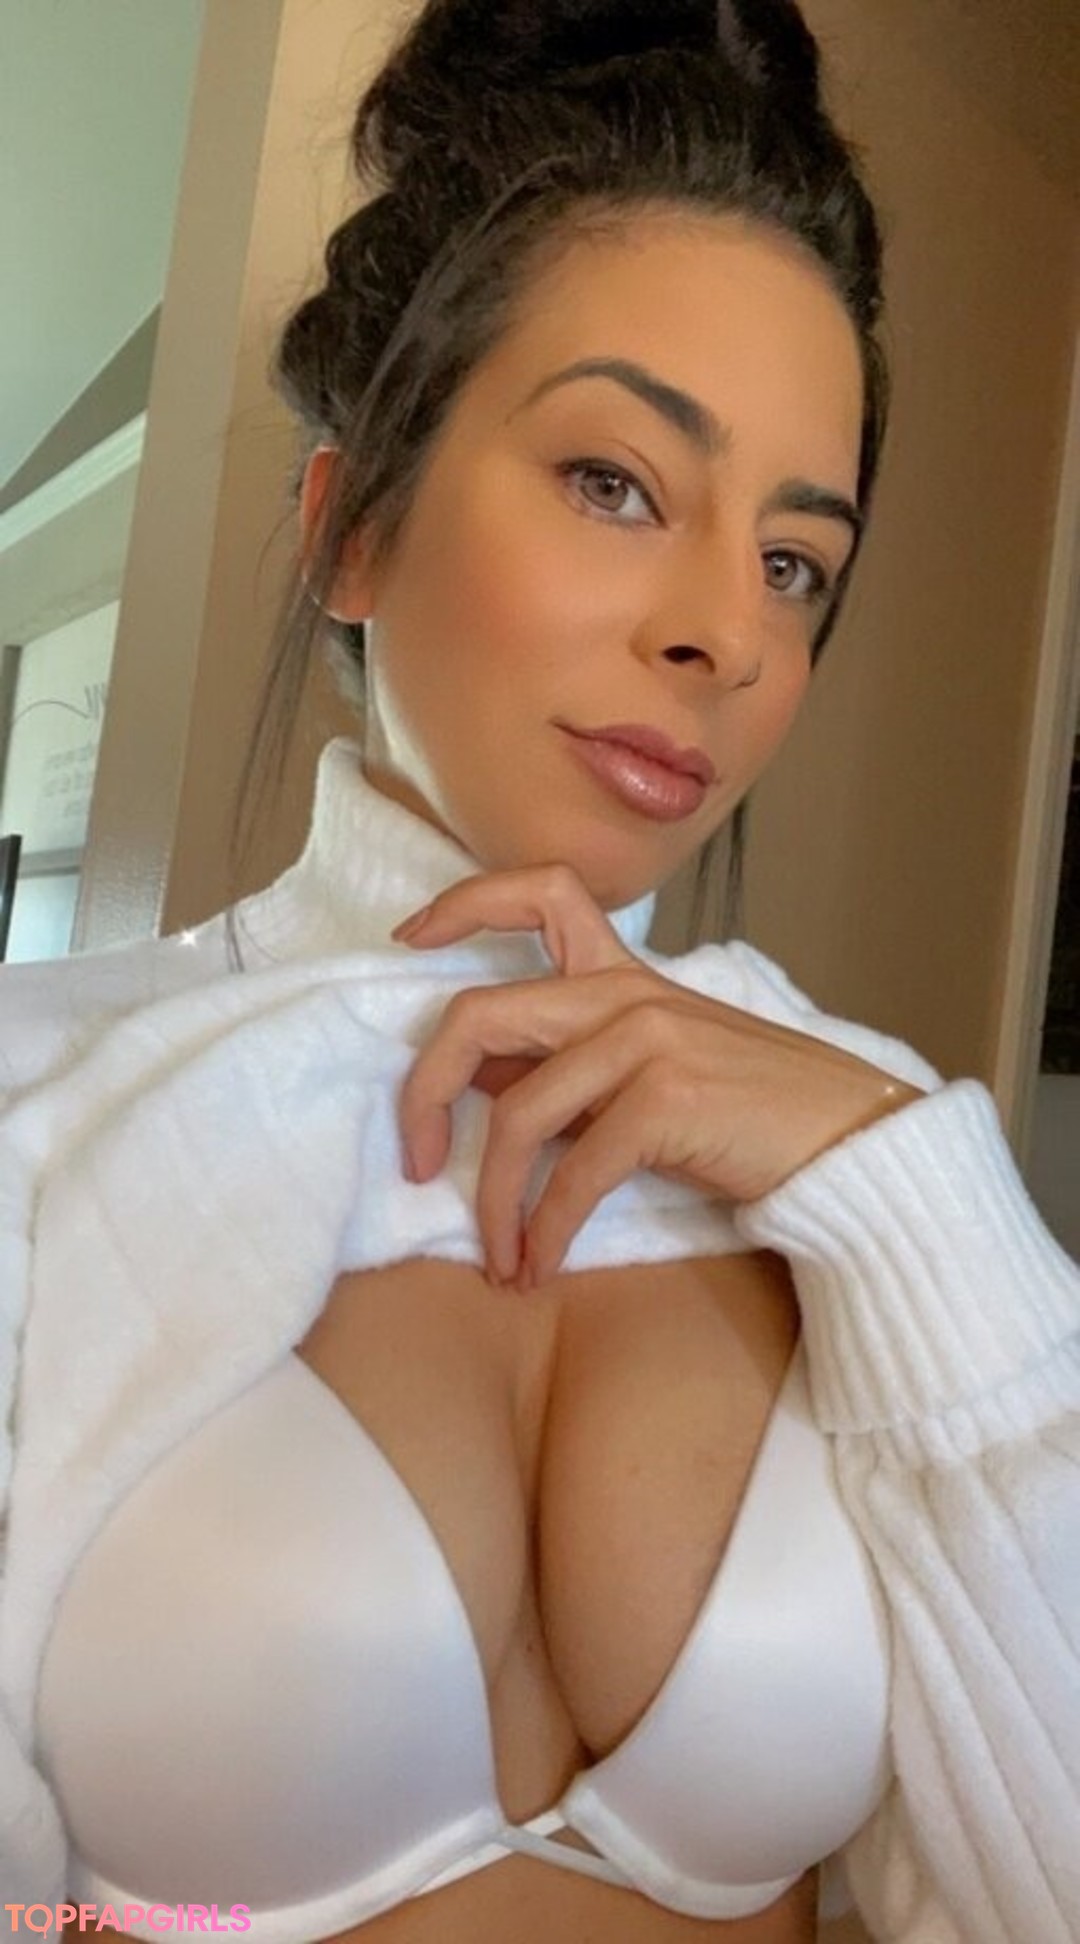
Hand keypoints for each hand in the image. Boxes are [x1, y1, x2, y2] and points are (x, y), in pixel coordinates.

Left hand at [392, 864, 922, 1290]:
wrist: (852, 1141)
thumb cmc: (750, 1116)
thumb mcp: (654, 1073)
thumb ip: (573, 1067)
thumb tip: (481, 1084)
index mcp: (623, 974)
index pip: (539, 892)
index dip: (461, 905)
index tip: (406, 940)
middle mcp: (626, 993)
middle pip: (479, 1014)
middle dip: (425, 1093)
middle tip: (418, 1162)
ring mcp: (647, 1040)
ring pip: (519, 1111)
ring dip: (493, 1199)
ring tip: (498, 1256)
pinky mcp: (667, 1099)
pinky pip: (573, 1173)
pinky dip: (545, 1230)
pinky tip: (540, 1266)